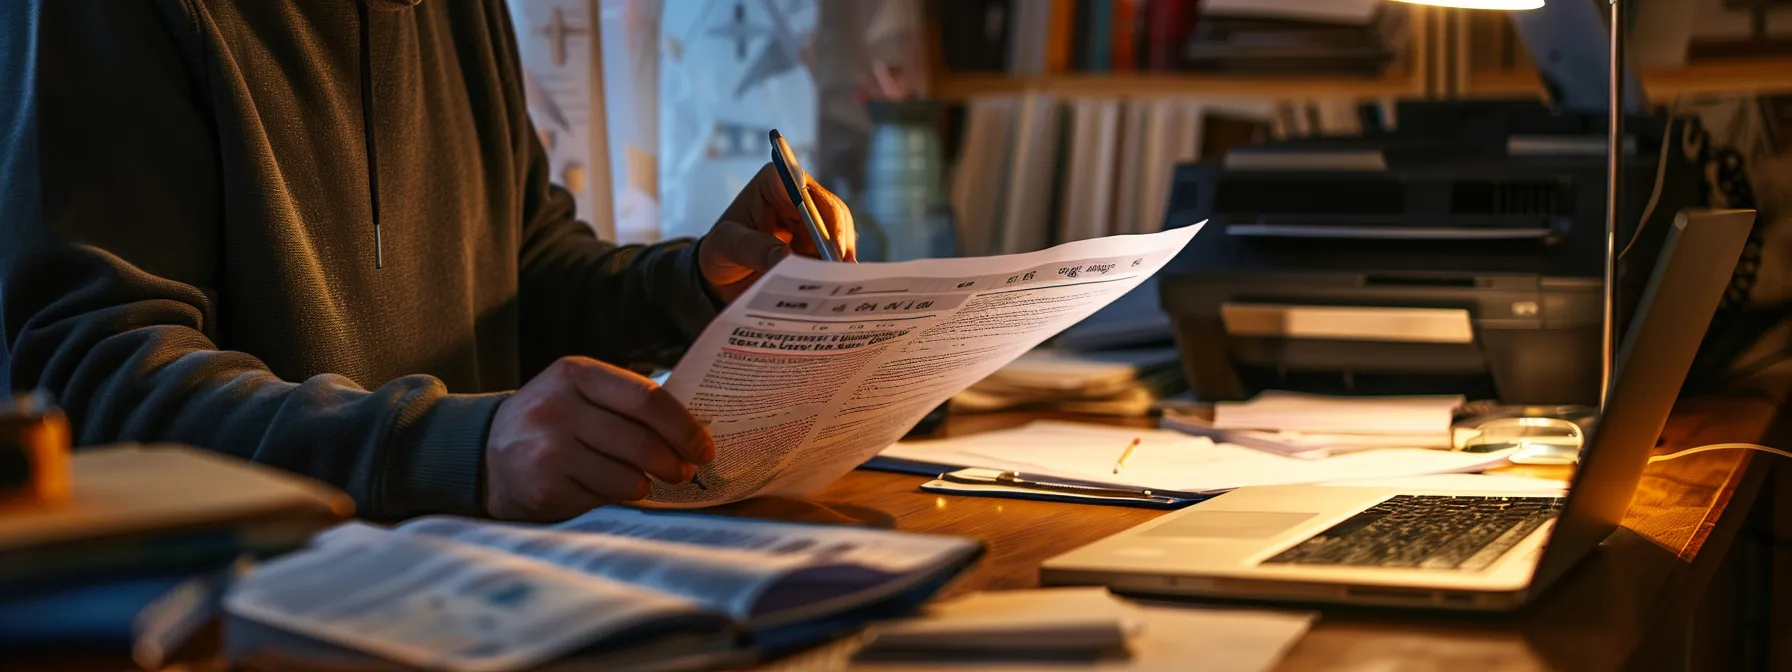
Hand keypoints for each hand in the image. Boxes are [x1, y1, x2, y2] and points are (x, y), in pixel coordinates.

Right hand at [484, 356, 714, 520]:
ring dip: (646, 485)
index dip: (684, 427)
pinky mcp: (544, 487)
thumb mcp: (579, 392)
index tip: (704, 447)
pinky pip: (603, 500)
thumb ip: (626, 401)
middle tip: (684, 472)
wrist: (484, 452)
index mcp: (576, 374)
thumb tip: (693, 430)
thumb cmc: (550, 421)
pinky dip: (615, 500)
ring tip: (645, 482)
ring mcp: (549, 449)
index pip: (648, 399)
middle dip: (674, 463)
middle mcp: (559, 407)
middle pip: (642, 442)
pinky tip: (609, 491)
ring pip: (627, 477)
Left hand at [698, 162, 856, 301]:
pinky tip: (835, 289)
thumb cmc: (719, 251)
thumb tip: (786, 257)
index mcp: (774, 182)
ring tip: (838, 287)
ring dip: (838, 261)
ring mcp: (811, 221)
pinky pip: (834, 256)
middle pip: (832, 215)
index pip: (808, 194)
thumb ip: (753, 248)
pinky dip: (835, 272)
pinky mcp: (817, 244)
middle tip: (842, 275)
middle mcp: (798, 196)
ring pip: (839, 237)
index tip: (834, 249)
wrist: (721, 276)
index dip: (825, 220)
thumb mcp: (726, 247)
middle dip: (838, 245)